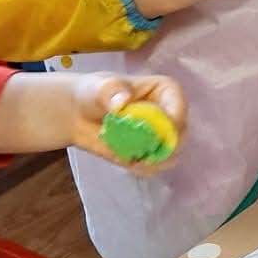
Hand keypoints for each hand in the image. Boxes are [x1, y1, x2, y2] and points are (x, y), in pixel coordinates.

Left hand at [68, 74, 187, 171]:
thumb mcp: (99, 88)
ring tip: (131, 161)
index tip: (158, 134)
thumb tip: (122, 102)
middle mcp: (168, 113)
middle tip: (143, 155)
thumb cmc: (93, 92)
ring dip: (154, 162)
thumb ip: (111, 92)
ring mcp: (160, 135)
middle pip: (179, 134)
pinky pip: (155, 166)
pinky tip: (127, 163)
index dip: (174, 121)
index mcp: (164, 91)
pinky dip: (143, 168)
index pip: (178, 106)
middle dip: (165, 148)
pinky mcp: (149, 153)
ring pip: (171, 154)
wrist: (77, 114)